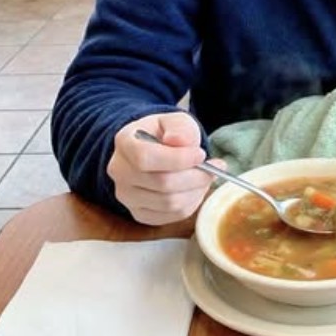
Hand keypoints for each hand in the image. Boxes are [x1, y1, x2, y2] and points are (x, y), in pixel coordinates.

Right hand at [107, 111, 224, 225]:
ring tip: (206, 176)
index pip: (145, 158)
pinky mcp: (139, 213)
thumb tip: (179, 141)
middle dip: (196, 177)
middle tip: (216, 167)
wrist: (153, 148)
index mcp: (124, 142)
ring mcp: (127, 196)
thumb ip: (179, 127)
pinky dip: (192, 203)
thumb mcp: (174, 120)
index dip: (178, 159)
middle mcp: (119, 171)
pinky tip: (196, 188)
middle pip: (162, 183)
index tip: (201, 154)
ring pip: (169, 203)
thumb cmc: (164, 133)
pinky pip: (172, 216)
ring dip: (196, 190)